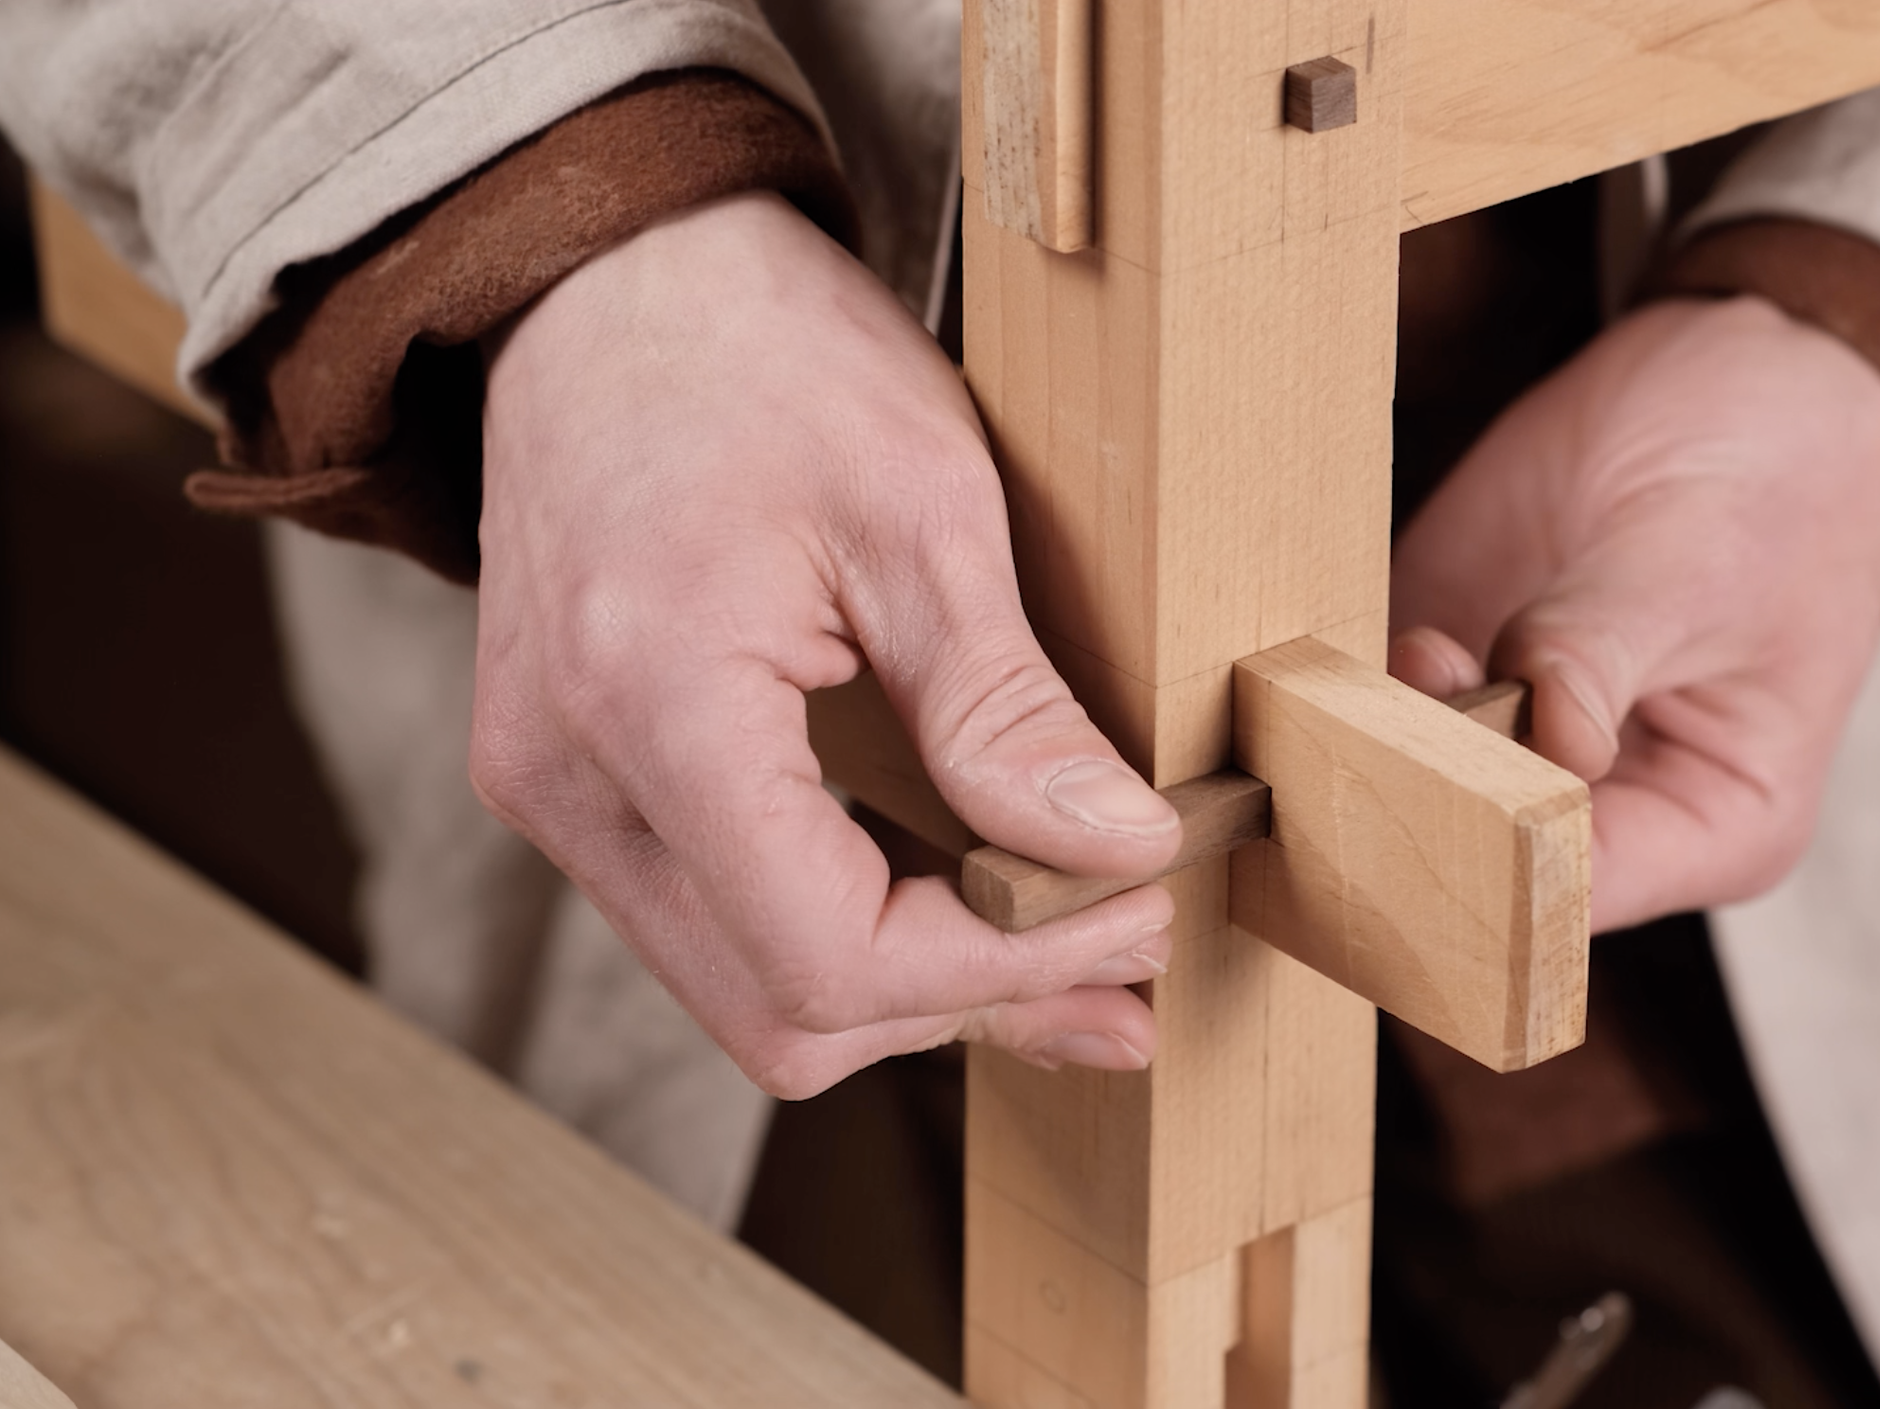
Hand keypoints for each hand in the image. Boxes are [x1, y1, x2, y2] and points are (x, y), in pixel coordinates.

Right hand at [472, 192, 1181, 1096]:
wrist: (609, 279)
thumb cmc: (758, 351)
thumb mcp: (922, 506)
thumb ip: (1006, 706)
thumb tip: (1118, 850)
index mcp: (648, 706)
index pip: (830, 958)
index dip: (1003, 969)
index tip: (1133, 916)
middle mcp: (568, 782)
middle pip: (784, 1011)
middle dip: (971, 1000)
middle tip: (1125, 954)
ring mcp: (556, 791)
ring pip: (748, 989)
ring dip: (916, 987)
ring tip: (1071, 948)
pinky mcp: (578, 780)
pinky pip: (718, 919)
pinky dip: (848, 931)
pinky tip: (961, 902)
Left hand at [1389, 296, 1879, 930]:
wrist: (1752, 369)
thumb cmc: (1778, 480)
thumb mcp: (1696, 564)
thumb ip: (1598, 651)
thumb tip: (1544, 734)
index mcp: (1712, 824)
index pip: (1578, 893)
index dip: (1496, 860)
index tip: (1440, 794)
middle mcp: (1606, 803)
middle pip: (1477, 853)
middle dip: (1415, 795)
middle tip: (1376, 726)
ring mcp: (1518, 734)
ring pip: (1405, 779)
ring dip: (1365, 725)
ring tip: (1392, 649)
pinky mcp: (1453, 658)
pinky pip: (1371, 696)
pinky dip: (1339, 673)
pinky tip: (1335, 631)